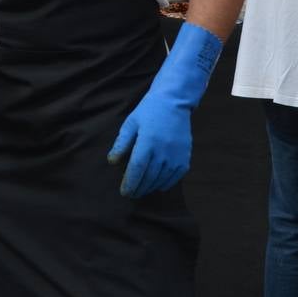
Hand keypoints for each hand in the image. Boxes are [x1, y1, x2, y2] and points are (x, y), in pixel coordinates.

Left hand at [108, 22, 221, 196]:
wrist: (174, 103)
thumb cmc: (148, 112)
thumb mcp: (131, 124)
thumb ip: (122, 143)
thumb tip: (112, 162)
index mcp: (147, 142)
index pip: (137, 169)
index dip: (130, 182)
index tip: (124, 192)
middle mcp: (163, 151)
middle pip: (149, 177)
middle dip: (139, 187)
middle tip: (131, 194)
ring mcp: (176, 155)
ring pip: (162, 179)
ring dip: (151, 187)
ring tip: (142, 190)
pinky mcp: (185, 157)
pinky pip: (176, 176)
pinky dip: (166, 183)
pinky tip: (158, 185)